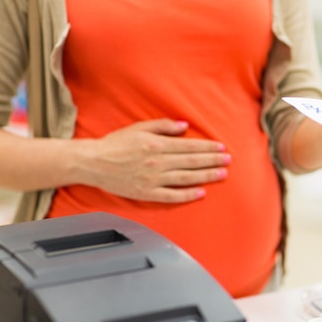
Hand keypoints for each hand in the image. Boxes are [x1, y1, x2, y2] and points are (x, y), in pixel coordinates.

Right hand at [82, 119, 229, 202]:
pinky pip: (172, 195)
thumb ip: (163, 126)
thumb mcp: (139, 128)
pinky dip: (188, 195)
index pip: (189, 146)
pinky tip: (201, 193)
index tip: (221, 148)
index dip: (208, 147)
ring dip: (206, 176)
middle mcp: (158, 162)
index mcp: (157, 144)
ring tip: (222, 174)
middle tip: (228, 160)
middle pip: (192, 161)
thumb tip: (184, 127)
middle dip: (213, 160)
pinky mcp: (147, 193)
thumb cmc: (115, 143)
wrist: (93, 162)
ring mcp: (153, 179)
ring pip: (186, 178)